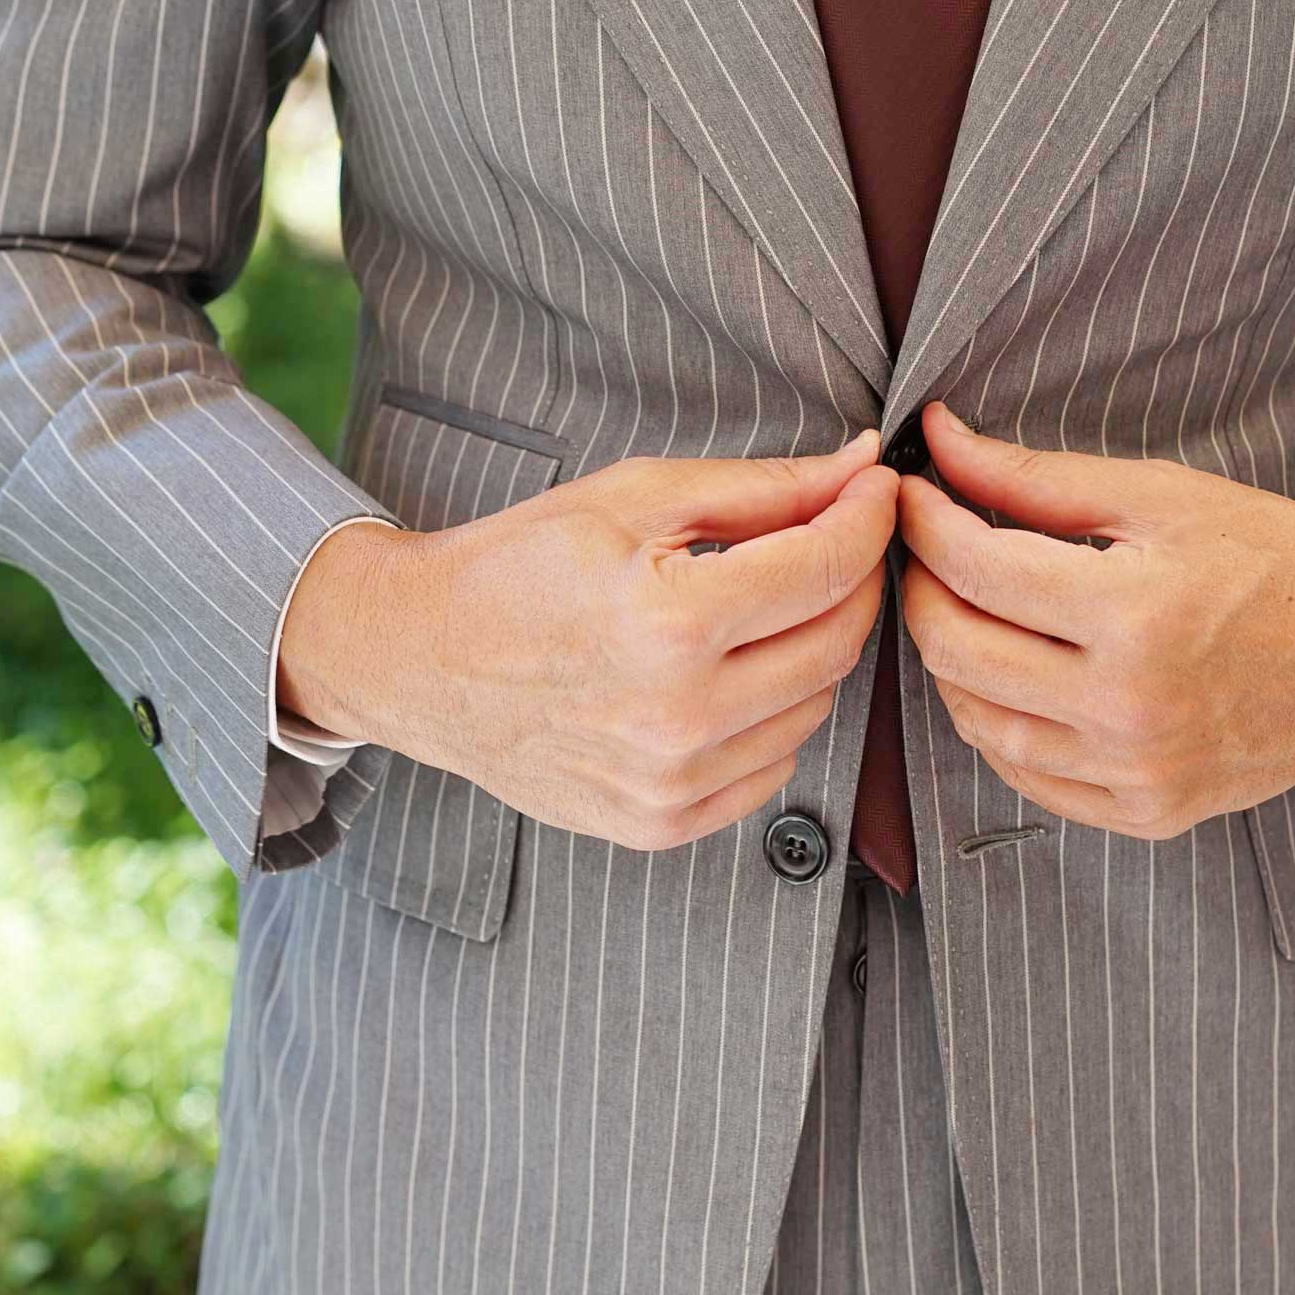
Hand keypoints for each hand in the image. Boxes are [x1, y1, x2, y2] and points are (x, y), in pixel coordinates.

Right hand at [276, 431, 898, 849]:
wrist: (420, 658)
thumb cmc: (519, 566)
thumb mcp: (636, 498)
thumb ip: (762, 489)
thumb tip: (858, 470)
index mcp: (673, 623)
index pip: (828, 568)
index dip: (868, 517)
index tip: (874, 489)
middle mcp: (680, 716)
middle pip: (837, 640)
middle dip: (850, 578)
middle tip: (828, 538)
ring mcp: (672, 782)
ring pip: (816, 706)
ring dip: (811, 648)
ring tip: (757, 608)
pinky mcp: (662, 824)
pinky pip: (774, 767)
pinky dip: (772, 716)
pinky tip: (726, 676)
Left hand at [895, 402, 1294, 840]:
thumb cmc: (1277, 557)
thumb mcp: (1161, 496)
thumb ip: (1038, 478)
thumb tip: (939, 441)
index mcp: (1133, 615)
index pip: (974, 568)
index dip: (925, 521)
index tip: (914, 492)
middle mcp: (1128, 707)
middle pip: (956, 650)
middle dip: (921, 588)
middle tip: (931, 550)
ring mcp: (1136, 772)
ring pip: (978, 722)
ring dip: (951, 660)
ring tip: (967, 609)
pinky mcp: (1147, 811)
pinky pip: (1028, 778)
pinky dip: (998, 725)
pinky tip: (1011, 678)